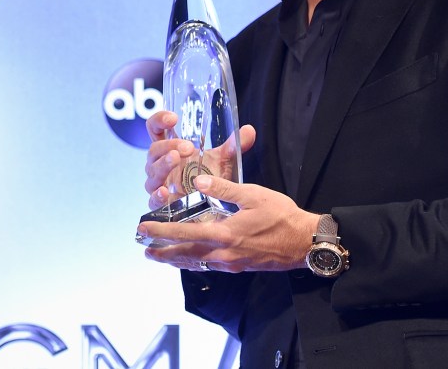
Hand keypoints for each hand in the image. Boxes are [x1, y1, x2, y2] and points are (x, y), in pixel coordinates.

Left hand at [137, 174, 319, 272]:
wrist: (304, 243)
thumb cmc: (281, 216)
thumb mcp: (253, 194)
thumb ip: (223, 188)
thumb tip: (197, 181)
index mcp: (224, 234)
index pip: (183, 233)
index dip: (161, 231)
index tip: (143, 228)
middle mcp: (223, 254)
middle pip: (184, 255)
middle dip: (162, 252)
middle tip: (144, 249)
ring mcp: (231, 263)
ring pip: (196, 263)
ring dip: (176, 259)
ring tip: (160, 255)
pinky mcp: (238, 267)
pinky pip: (208, 266)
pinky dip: (194, 261)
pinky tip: (191, 257)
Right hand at [143, 110, 254, 210]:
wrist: (213, 205)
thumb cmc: (211, 176)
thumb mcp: (224, 159)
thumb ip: (234, 145)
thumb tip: (249, 130)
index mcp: (171, 147)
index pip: (156, 128)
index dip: (160, 120)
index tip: (173, 118)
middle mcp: (160, 163)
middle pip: (154, 149)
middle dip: (169, 145)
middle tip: (188, 147)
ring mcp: (159, 183)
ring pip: (152, 172)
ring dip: (163, 164)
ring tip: (176, 158)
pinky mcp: (161, 203)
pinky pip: (152, 199)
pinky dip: (157, 196)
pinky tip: (164, 192)